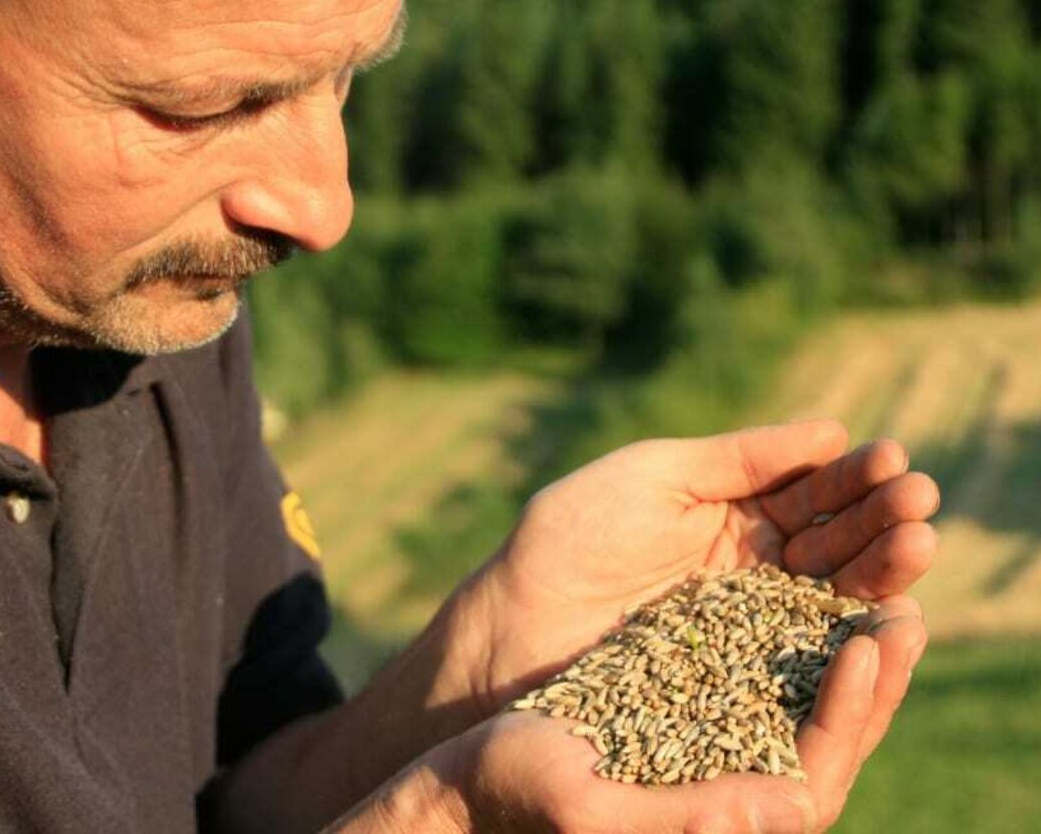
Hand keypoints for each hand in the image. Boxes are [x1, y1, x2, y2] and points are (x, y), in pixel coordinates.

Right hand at [444, 598, 924, 833]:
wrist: (472, 769)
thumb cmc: (518, 793)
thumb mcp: (596, 808)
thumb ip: (691, 818)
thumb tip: (795, 809)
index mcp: (724, 819)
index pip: (817, 768)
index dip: (856, 709)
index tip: (872, 642)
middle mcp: (734, 778)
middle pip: (828, 725)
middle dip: (872, 665)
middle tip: (906, 599)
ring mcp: (716, 734)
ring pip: (803, 684)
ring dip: (840, 630)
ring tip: (871, 575)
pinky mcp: (691, 696)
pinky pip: (760, 657)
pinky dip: (789, 616)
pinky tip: (804, 569)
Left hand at [455, 420, 937, 711]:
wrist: (514, 625)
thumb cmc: (570, 537)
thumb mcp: (653, 476)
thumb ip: (736, 459)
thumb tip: (829, 431)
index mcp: (729, 511)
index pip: (808, 490)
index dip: (851, 475)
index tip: (888, 455)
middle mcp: (750, 565)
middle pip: (834, 539)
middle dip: (879, 516)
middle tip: (916, 496)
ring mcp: (748, 621)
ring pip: (832, 593)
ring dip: (881, 565)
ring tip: (917, 536)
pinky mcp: (740, 673)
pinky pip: (806, 652)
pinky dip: (850, 631)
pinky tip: (886, 607)